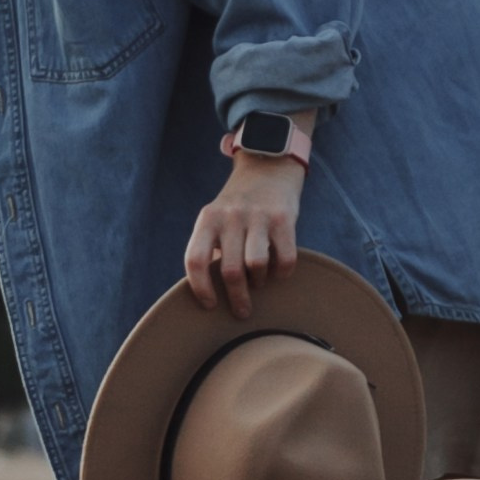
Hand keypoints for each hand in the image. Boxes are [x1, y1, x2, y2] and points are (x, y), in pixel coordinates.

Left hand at [185, 156, 304, 316]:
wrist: (267, 167)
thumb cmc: (237, 207)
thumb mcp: (216, 219)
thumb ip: (211, 248)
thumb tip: (212, 292)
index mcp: (208, 219)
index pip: (195, 260)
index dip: (200, 288)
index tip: (210, 305)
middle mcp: (230, 216)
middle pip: (230, 271)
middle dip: (237, 298)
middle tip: (242, 312)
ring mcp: (258, 216)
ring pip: (256, 266)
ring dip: (259, 283)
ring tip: (259, 284)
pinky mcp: (283, 218)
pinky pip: (284, 258)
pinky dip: (282, 273)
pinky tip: (279, 272)